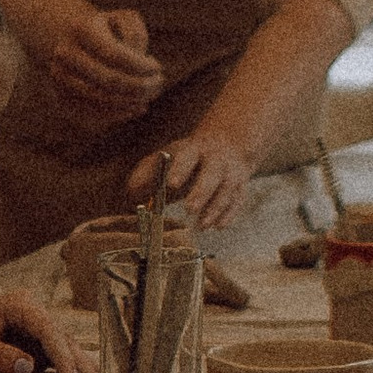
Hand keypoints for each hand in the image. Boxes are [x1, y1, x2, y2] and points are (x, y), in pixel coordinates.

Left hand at [0, 291, 96, 372]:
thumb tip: (29, 368)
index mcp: (17, 305)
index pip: (47, 329)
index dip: (62, 355)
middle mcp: (30, 313)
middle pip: (61, 337)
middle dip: (80, 361)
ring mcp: (33, 329)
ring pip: (63, 347)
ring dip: (79, 366)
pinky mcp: (31, 345)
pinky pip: (54, 357)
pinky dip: (67, 370)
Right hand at [40, 1, 166, 124]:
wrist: (74, 41)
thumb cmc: (109, 30)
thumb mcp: (125, 19)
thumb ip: (135, 33)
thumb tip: (135, 58)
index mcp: (82, 29)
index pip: (114, 55)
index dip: (140, 66)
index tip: (158, 68)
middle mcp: (65, 54)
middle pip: (108, 80)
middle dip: (139, 86)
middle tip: (158, 83)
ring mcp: (60, 78)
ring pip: (101, 99)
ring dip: (131, 101)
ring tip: (150, 95)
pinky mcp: (61, 98)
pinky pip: (90, 115)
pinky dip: (117, 116)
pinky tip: (137, 108)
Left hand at [128, 117, 259, 230]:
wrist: (228, 145)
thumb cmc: (188, 157)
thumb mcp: (167, 157)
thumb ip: (147, 173)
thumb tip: (131, 192)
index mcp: (193, 149)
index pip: (187, 156)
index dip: (180, 169)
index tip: (171, 184)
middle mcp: (215, 159)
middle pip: (212, 173)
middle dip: (201, 191)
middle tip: (189, 208)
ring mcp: (231, 173)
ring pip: (227, 189)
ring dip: (215, 208)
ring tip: (202, 226)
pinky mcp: (240, 187)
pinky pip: (238, 201)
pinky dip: (229, 215)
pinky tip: (218, 227)